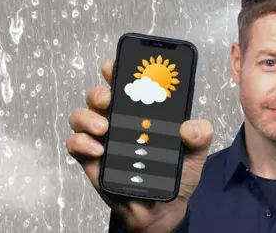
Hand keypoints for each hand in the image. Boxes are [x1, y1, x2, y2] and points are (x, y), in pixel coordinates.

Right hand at [66, 59, 213, 231]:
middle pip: (100, 95)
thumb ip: (200, 137)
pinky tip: (98, 151)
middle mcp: (120, 121)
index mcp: (143, 115)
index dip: (120, 70)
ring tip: (105, 129)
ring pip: (82, 115)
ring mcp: (103, 139)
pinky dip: (81, 142)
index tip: (118, 65)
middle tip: (110, 98)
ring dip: (88, 116)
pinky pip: (75, 143)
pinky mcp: (91, 159)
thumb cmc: (175, 177)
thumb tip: (192, 126)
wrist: (160, 209)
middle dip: (100, 90)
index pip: (128, 85)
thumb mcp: (195, 155)